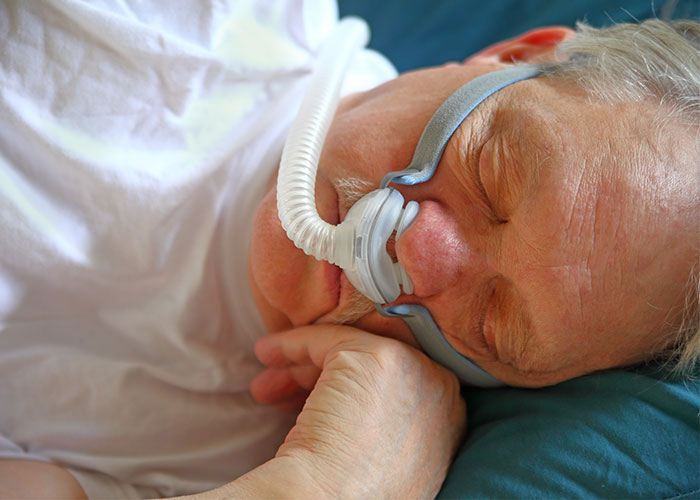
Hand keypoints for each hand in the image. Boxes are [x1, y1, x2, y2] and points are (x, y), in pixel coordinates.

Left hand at [250, 325, 466, 497]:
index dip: (348, 397)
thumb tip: (355, 419)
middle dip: (321, 381)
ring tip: (265, 388)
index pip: (396, 390)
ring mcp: (412, 369)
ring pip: (350, 351)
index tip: (308, 405)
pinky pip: (327, 339)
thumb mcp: (389, 463)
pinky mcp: (376, 356)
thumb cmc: (348, 496)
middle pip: (374, 367)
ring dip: (302, 367)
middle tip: (279, 398)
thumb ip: (390, 431)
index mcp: (448, 422)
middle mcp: (440, 391)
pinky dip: (293, 344)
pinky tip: (267, 354)